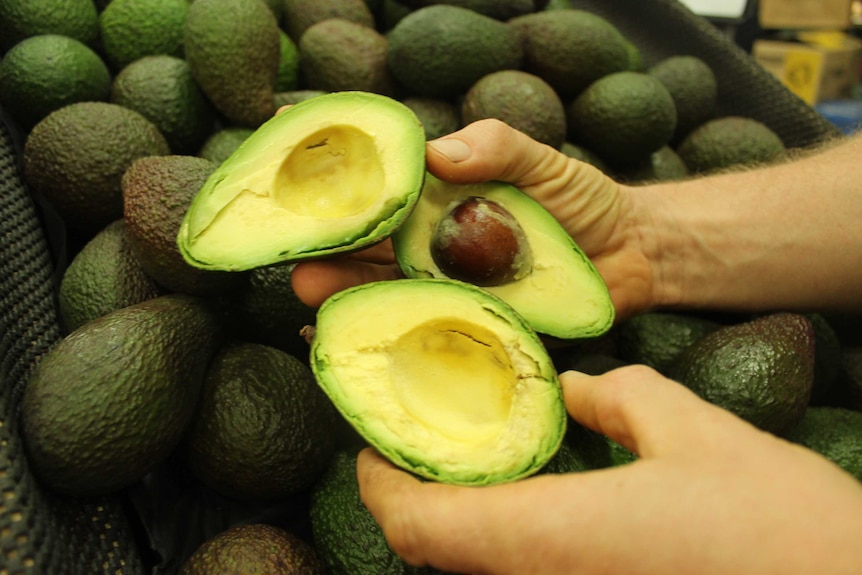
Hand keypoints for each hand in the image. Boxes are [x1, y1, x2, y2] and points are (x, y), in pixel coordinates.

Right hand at [291, 119, 654, 318]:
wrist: (632, 253)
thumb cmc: (582, 200)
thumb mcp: (543, 161)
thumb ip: (498, 147)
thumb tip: (441, 153)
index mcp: (441, 203)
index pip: (380, 194)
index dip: (336, 189)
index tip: (293, 182)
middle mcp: (436, 247)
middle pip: (369, 249)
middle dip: (328, 251)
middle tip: (293, 256)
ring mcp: (452, 290)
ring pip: (388, 292)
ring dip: (347, 293)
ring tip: (311, 292)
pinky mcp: (476, 327)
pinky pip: (431, 333)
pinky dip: (397, 337)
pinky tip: (365, 341)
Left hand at [357, 366, 861, 574]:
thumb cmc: (777, 528)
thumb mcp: (695, 433)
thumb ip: (621, 399)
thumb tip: (574, 389)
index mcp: (549, 536)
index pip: (419, 523)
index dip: (381, 484)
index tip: (370, 446)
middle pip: (437, 552)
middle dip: (413, 498)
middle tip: (419, 440)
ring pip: (476, 568)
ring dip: (456, 519)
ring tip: (468, 460)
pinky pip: (523, 574)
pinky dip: (502, 537)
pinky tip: (532, 500)